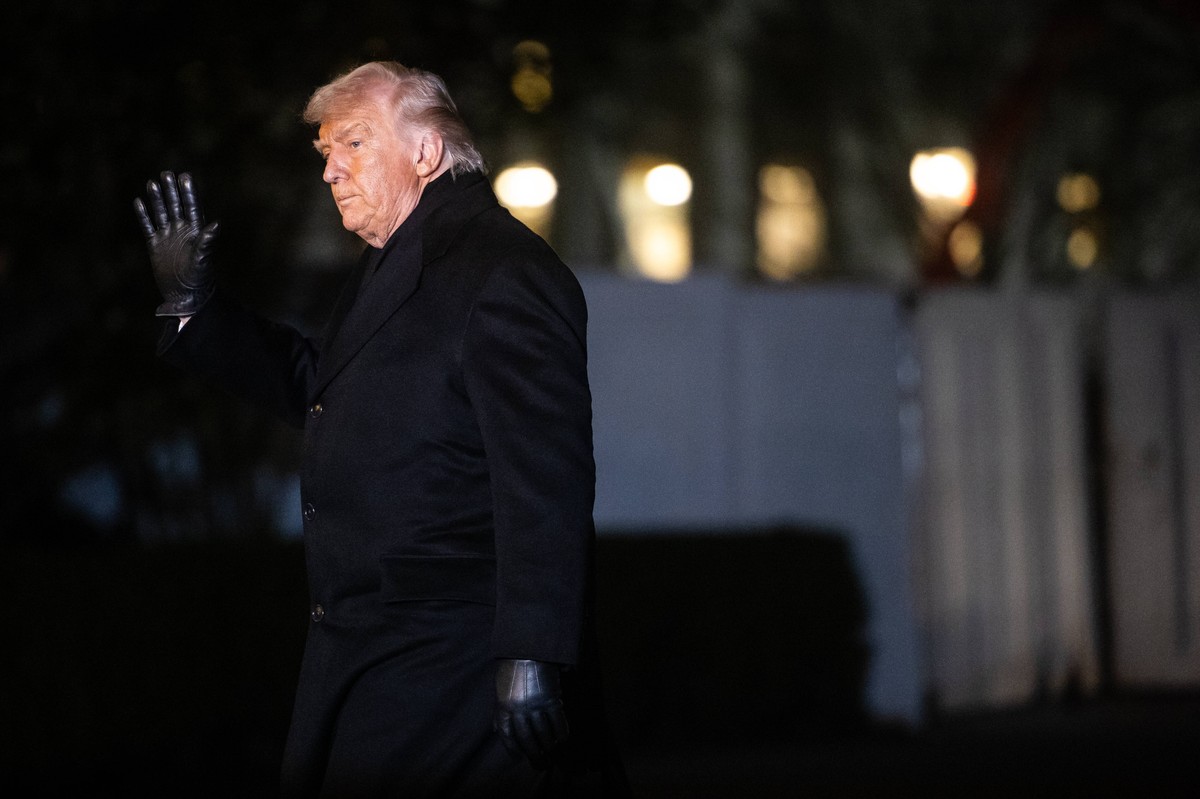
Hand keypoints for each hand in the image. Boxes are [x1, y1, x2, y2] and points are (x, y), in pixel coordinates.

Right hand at [133, 170, 218, 316]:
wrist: (185, 295)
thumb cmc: (199, 278)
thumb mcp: (203, 259)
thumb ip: (207, 241)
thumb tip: (216, 224)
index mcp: (196, 232)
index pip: (192, 207)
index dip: (188, 192)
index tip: (185, 176)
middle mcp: (181, 231)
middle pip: (175, 205)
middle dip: (172, 190)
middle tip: (167, 173)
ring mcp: (168, 237)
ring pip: (161, 212)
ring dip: (157, 198)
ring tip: (152, 182)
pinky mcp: (155, 245)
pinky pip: (148, 226)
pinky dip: (143, 215)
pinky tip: (138, 202)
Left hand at [493, 659, 568, 767]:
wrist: (528, 649)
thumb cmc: (512, 668)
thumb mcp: (500, 689)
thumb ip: (499, 710)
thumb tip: (496, 729)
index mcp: (503, 706)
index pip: (507, 735)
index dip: (513, 748)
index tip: (519, 757)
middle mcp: (518, 709)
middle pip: (527, 739)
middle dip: (535, 755)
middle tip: (541, 764)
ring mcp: (535, 704)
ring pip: (543, 734)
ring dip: (550, 748)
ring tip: (554, 755)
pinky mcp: (551, 699)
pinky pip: (557, 722)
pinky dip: (561, 733)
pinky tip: (563, 739)